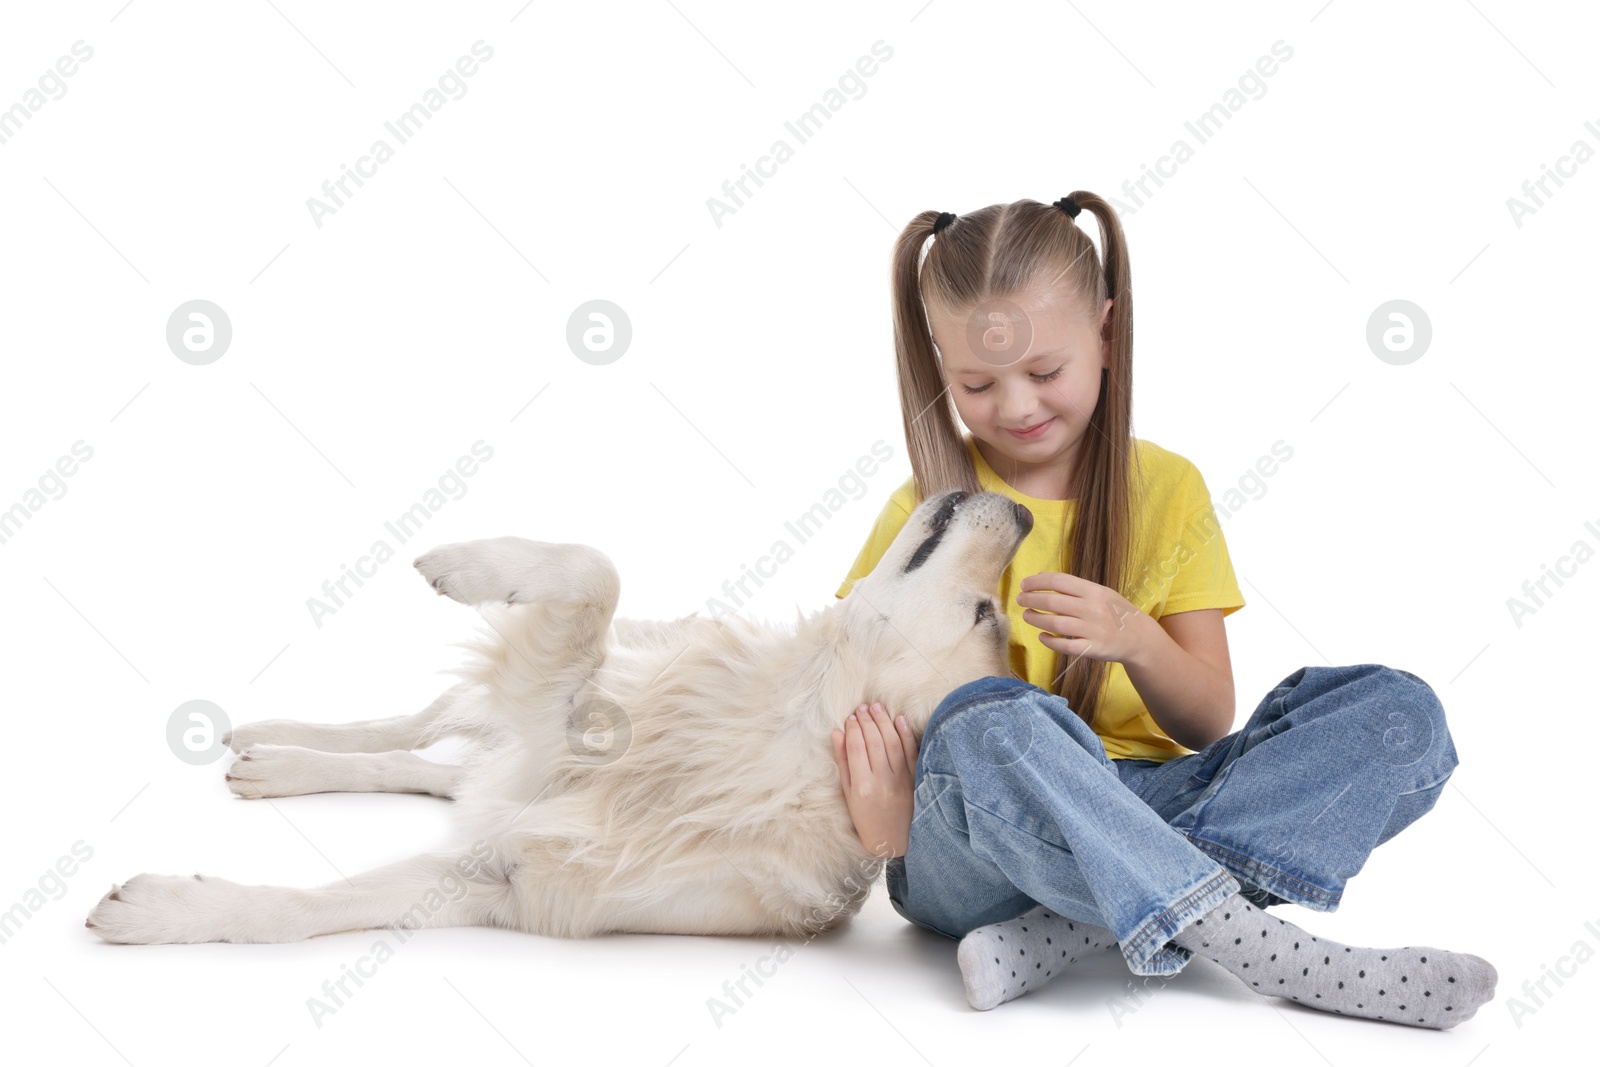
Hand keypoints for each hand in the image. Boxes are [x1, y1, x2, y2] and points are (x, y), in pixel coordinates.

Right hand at [830, 702, 918, 858]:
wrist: (892, 840)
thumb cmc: (865, 817)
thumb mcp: (848, 793)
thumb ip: (843, 762)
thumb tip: (837, 733)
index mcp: (863, 786)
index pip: (857, 747)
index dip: (853, 729)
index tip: (850, 717)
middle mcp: (883, 781)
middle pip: (875, 741)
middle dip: (867, 720)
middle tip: (862, 708)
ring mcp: (901, 780)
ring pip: (892, 742)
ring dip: (884, 721)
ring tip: (876, 707)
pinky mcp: (915, 780)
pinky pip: (910, 751)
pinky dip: (905, 733)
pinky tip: (898, 719)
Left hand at [1016, 571, 1154, 664]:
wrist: (1139, 637)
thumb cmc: (1114, 612)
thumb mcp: (1099, 593)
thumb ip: (1073, 586)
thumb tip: (1041, 576)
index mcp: (1093, 591)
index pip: (1059, 581)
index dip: (1038, 582)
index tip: (1024, 584)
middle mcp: (1092, 609)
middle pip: (1054, 602)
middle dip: (1032, 599)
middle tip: (1020, 599)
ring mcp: (1092, 630)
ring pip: (1056, 624)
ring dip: (1036, 619)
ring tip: (1027, 616)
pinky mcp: (1092, 648)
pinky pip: (1065, 646)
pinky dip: (1050, 641)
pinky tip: (1042, 637)